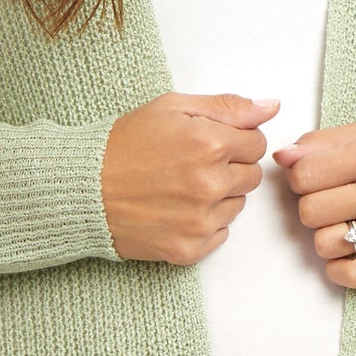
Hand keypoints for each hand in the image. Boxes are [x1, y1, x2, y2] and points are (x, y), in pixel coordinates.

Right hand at [102, 92, 281, 265]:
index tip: (208, 142)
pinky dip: (204, 222)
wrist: (83, 189)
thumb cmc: (124, 144)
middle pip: (252, 175)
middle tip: (191, 163)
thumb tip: (272, 107)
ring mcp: (201, 220)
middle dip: (229, 167)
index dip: (234, 140)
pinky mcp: (190, 248)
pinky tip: (175, 209)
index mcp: (210, 143)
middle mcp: (210, 184)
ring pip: (238, 205)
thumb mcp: (172, 107)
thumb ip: (228, 107)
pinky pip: (220, 233)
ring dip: (218, 196)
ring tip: (180, 186)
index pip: (257, 143)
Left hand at [272, 121, 355, 288]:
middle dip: (312, 209)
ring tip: (343, 226)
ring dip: (325, 238)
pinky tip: (348, 253)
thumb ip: (322, 143)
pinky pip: (351, 276)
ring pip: (325, 245)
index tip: (314, 180)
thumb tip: (282, 156)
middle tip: (330, 204)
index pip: (304, 175)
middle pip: (310, 212)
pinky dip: (339, 269)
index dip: (300, 179)